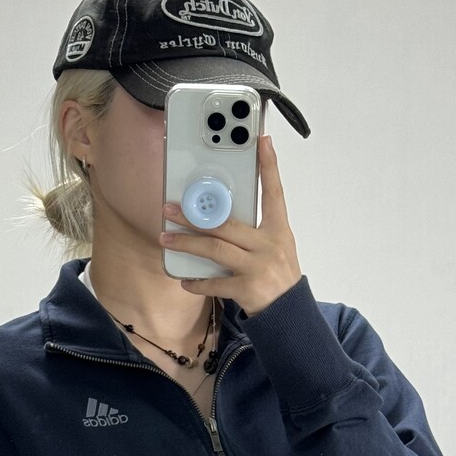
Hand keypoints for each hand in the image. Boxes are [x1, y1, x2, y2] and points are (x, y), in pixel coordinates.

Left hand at [159, 134, 302, 315]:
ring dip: (187, 244)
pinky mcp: (247, 289)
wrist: (289, 312)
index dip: (270, 167)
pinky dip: (197, 282)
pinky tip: (185, 280)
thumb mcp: (276, 247)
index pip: (275, 193)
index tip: (262, 142)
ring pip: (215, 249)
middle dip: (194, 216)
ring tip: (166, 239)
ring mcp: (257, 267)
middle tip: (170, 209)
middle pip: (226, 224)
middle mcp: (268, 245)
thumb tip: (217, 216)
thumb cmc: (278, 275)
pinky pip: (215, 282)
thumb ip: (253, 231)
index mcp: (278, 230)